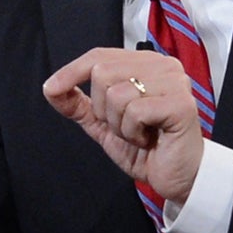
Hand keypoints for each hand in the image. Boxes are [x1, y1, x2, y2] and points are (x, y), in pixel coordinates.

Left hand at [42, 47, 203, 203]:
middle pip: (102, 72)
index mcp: (144, 63)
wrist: (178, 177)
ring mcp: (175, 82)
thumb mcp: (103, 124)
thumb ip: (78, 104)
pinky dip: (133, 132)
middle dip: (102, 109)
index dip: (71, 71)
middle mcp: (162, 65)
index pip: (99, 55)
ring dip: (119, 125)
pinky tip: (150, 139)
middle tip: (125, 126)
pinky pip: (135, 111)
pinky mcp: (181, 104)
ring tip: (140, 134)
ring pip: (116, 93)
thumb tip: (50, 88)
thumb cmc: (146, 148)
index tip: (51, 89)